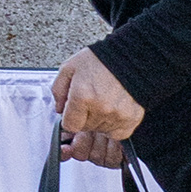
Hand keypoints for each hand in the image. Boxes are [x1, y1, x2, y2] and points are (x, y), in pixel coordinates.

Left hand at [52, 50, 144, 164]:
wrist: (129, 57)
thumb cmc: (99, 61)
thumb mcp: (69, 68)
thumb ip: (58, 90)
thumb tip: (59, 109)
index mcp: (82, 96)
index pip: (70, 125)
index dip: (69, 118)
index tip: (73, 112)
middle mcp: (100, 108)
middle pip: (85, 128)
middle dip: (84, 117)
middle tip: (90, 101)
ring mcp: (118, 114)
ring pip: (101, 130)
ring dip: (99, 121)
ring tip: (103, 102)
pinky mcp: (132, 118)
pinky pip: (118, 134)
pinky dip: (114, 126)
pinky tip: (112, 113)